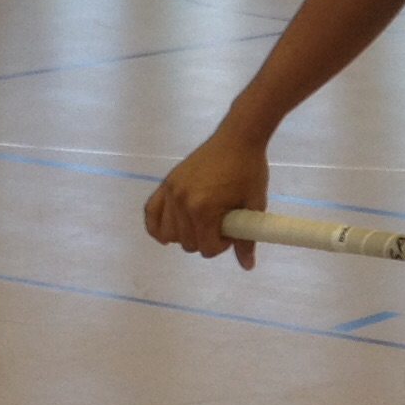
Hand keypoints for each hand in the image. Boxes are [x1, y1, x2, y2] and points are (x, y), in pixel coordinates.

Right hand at [145, 121, 270, 267]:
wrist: (238, 138)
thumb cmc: (249, 171)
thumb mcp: (253, 205)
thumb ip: (246, 239)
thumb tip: (247, 266)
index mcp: (203, 209)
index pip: (207, 248)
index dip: (222, 245)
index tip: (232, 231)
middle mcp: (182, 202)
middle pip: (188, 243)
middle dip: (206, 241)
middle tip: (220, 225)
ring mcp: (171, 191)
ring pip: (168, 233)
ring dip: (185, 235)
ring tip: (201, 224)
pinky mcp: (167, 183)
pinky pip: (151, 212)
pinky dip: (157, 226)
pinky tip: (168, 232)